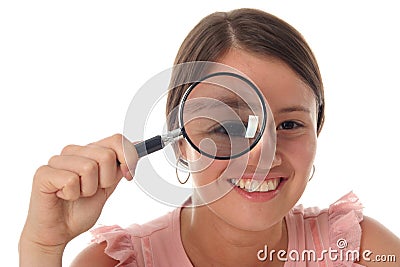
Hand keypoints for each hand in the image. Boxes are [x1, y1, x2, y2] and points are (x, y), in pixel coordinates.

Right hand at [20, 134, 136, 254]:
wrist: (59, 232)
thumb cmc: (80, 209)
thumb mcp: (108, 186)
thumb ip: (119, 167)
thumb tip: (137, 147)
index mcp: (90, 151)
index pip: (116, 140)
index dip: (128, 157)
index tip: (128, 176)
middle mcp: (74, 151)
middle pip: (106, 155)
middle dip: (105, 181)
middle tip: (91, 191)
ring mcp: (57, 160)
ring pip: (89, 168)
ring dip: (87, 190)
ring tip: (76, 195)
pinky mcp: (44, 173)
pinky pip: (71, 180)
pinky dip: (72, 195)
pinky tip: (63, 197)